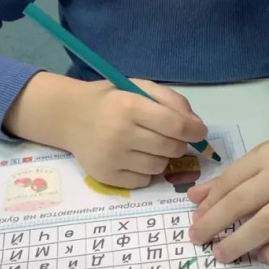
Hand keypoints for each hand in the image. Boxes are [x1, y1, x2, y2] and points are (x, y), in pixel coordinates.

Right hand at [4, 72, 207, 188]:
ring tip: (148, 145)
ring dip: (162, 157)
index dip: (195, 131)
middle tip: (170, 136)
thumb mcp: (139, 88)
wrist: (69, 117)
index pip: (176, 126)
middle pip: (171, 148)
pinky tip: (134, 157)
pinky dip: (146, 172)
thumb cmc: (111, 100)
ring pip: (159, 167)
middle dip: (178, 143)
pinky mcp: (106, 177)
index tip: (199, 132)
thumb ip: (171, 101)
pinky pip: (143, 181)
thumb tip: (197, 126)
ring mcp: (112, 158)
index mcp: (129, 107)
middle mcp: (120, 134)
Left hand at [188, 108, 268, 263]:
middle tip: (197, 240)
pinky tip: (262, 257)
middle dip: (214, 224)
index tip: (194, 221)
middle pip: (241, 203)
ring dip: (238, 243)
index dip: (209, 204)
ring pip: (264, 225)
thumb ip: (234, 176)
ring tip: (222, 254)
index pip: (230, 181)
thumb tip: (195, 198)